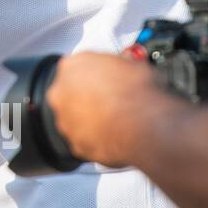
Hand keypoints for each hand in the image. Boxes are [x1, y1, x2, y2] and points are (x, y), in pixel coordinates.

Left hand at [45, 51, 178, 168]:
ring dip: (91, 120)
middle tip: (111, 101)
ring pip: (76, 119)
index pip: (77, 67)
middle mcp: (61, 94)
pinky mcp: (76, 145)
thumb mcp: (131, 62)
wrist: (146, 125)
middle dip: (88, 98)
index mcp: (71, 67)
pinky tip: (116, 137)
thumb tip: (125, 66)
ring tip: (117, 121)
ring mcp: (66, 121)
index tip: (106, 80)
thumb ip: (116, 64)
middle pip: (71, 94)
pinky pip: (85, 141)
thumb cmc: (140, 93)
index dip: (96, 74)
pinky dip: (98, 140)